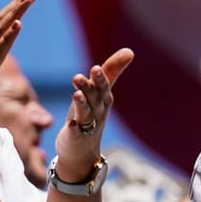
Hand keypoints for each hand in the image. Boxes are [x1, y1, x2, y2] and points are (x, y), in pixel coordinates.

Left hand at [52, 47, 133, 179]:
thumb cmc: (91, 114)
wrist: (83, 150)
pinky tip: (71, 124)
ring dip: (82, 104)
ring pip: (85, 113)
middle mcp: (97, 111)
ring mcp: (87, 125)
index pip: (103, 86)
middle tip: (83, 76)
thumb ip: (111, 71)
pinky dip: (74, 129)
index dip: (100, 78)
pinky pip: (75, 133)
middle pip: (94, 97)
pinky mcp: (75, 137)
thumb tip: (129, 51)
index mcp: (102, 99)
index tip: (95, 67)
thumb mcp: (100, 92)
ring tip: (76, 94)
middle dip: (91, 87)